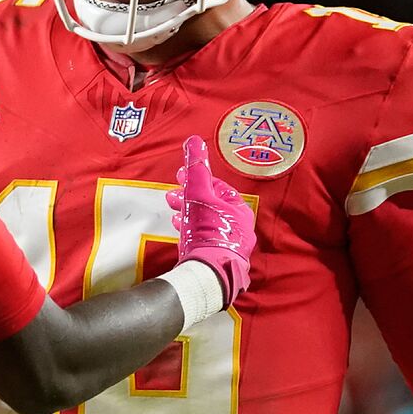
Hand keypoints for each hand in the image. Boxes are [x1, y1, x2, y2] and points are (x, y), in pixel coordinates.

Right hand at [166, 135, 255, 304]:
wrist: (207, 272)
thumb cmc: (207, 232)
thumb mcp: (198, 193)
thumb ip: (196, 167)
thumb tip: (194, 141)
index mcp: (239, 211)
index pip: (219, 188)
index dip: (198, 180)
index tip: (182, 177)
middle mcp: (239, 229)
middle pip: (211, 205)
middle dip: (189, 197)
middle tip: (173, 194)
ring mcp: (229, 245)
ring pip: (207, 222)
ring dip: (188, 213)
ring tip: (173, 211)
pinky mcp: (217, 258)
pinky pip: (204, 239)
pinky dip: (190, 230)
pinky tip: (179, 230)